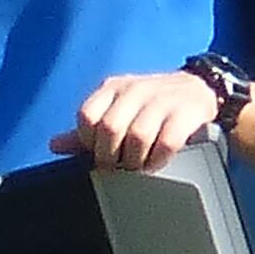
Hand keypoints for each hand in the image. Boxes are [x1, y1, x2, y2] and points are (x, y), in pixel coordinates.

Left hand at [53, 70, 222, 168]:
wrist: (200, 89)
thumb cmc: (151, 106)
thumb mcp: (118, 110)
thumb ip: (88, 130)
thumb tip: (55, 145)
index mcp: (113, 87)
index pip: (87, 116)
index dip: (88, 142)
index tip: (98, 153)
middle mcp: (135, 89)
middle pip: (110, 128)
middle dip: (110, 156)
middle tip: (118, 166)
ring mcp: (162, 98)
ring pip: (138, 136)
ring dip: (135, 160)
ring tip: (138, 166)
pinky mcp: (186, 112)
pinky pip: (167, 141)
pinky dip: (159, 158)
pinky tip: (157, 162)